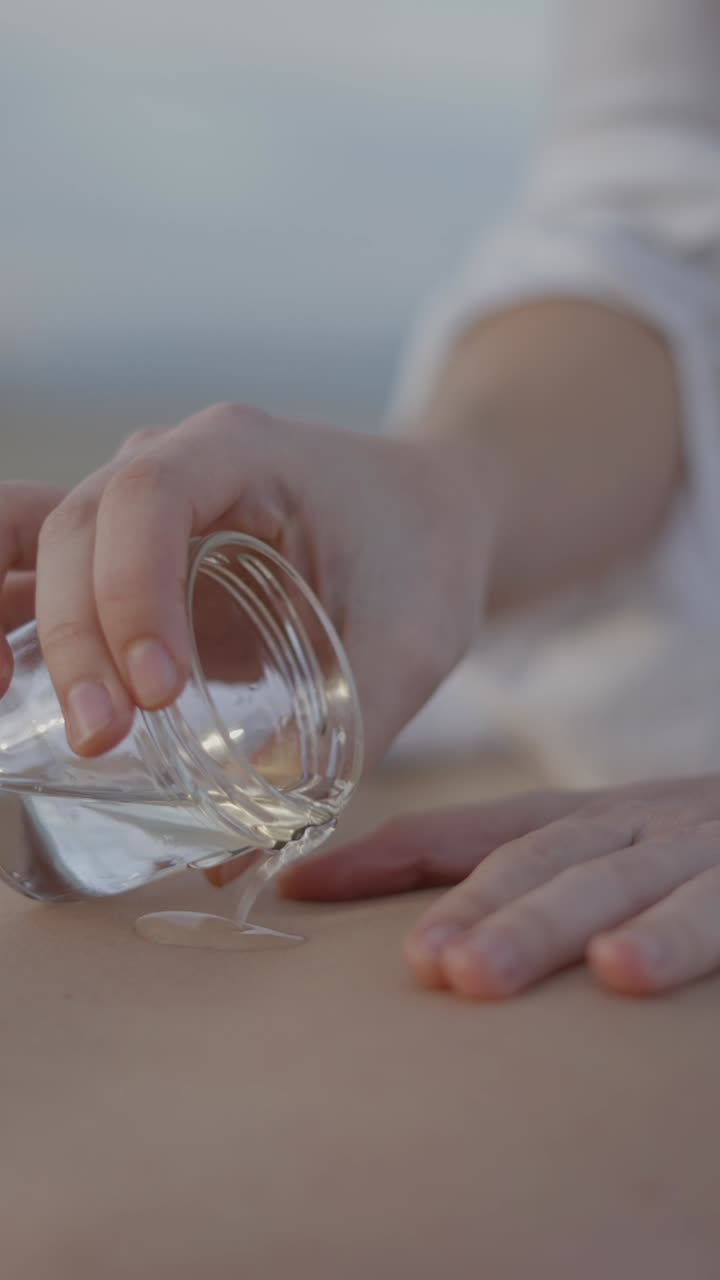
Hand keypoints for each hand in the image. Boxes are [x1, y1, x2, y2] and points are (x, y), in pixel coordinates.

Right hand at [0, 406, 489, 763]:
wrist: (431, 516)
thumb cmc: (424, 561)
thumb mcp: (412, 645)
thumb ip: (348, 736)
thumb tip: (233, 852)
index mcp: (241, 451)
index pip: (147, 497)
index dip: (130, 590)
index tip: (161, 692)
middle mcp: (171, 460)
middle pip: (74, 525)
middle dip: (76, 635)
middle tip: (102, 738)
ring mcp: (137, 505)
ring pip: (32, 538)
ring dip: (10, 617)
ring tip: (4, 701)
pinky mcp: (126, 555)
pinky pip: (38, 568)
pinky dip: (7, 615)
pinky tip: (3, 685)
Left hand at [280, 775, 719, 996]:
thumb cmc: (696, 850)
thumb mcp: (610, 853)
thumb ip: (528, 877)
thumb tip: (424, 944)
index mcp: (582, 818)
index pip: (468, 830)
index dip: (385, 854)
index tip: (298, 884)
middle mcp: (629, 822)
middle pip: (535, 859)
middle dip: (468, 907)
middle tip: (414, 964)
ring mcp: (692, 844)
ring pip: (607, 881)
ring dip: (539, 925)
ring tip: (472, 975)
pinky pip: (713, 906)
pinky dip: (670, 936)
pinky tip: (623, 974)